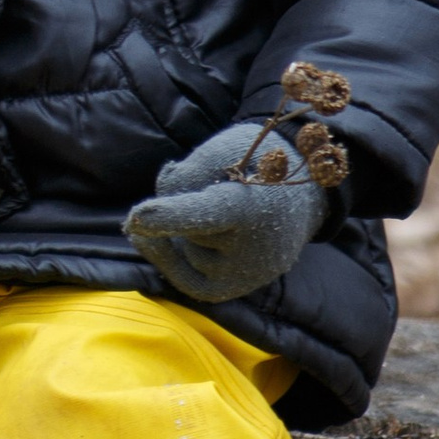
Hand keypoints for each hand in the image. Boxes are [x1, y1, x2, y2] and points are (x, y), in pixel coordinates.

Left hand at [125, 115, 342, 305]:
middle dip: (181, 206)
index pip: (209, 212)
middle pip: (188, 230)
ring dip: (182, 231)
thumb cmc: (257, 163)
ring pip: (185, 253)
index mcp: (255, 204)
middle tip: (215, 182)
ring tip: (215, 206)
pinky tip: (152, 238)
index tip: (134, 217)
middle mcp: (256, 249)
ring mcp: (250, 275)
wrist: (303, 191)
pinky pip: (190, 280)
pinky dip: (172, 259)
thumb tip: (141, 224)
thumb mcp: (221, 150)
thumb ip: (182, 179)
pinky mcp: (239, 288)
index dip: (171, 215)